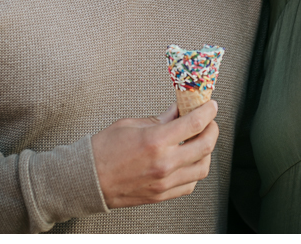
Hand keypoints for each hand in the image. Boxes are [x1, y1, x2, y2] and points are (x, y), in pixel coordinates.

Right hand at [91, 101, 218, 208]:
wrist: (88, 179)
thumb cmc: (105, 149)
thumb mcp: (133, 123)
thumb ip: (161, 118)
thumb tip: (179, 111)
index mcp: (156, 141)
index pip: (195, 124)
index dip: (208, 111)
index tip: (211, 105)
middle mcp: (164, 164)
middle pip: (205, 146)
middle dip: (213, 129)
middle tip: (210, 120)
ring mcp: (164, 183)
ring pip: (202, 168)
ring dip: (206, 151)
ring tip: (200, 140)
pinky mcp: (161, 195)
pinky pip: (189, 185)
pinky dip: (195, 170)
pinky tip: (188, 159)